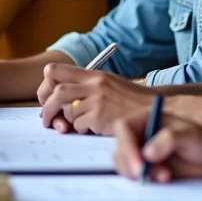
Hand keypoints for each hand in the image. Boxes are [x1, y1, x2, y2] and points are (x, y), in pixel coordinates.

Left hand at [37, 64, 153, 134]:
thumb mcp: (110, 84)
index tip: (47, 96)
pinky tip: (93, 129)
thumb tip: (60, 97)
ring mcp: (98, 101)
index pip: (56, 70)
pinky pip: (79, 126)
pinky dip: (82, 130)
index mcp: (95, 74)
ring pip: (68, 113)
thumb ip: (88, 86)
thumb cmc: (132, 101)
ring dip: (70, 122)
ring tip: (81, 124)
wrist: (155, 110)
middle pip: (57, 92)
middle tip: (47, 120)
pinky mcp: (100, 118)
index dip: (46, 84)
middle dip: (48, 108)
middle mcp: (95, 85)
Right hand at [112, 110, 201, 182]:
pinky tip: (165, 180)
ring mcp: (139, 153)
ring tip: (166, 177)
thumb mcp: (190, 135)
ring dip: (140, 175)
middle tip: (147, 176)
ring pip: (124, 166)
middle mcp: (138, 135)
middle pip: (119, 149)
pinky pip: (134, 177)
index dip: (126, 145)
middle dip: (130, 165)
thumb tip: (147, 153)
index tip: (139, 164)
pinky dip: (145, 182)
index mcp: (145, 119)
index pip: (124, 128)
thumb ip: (169, 139)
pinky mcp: (144, 170)